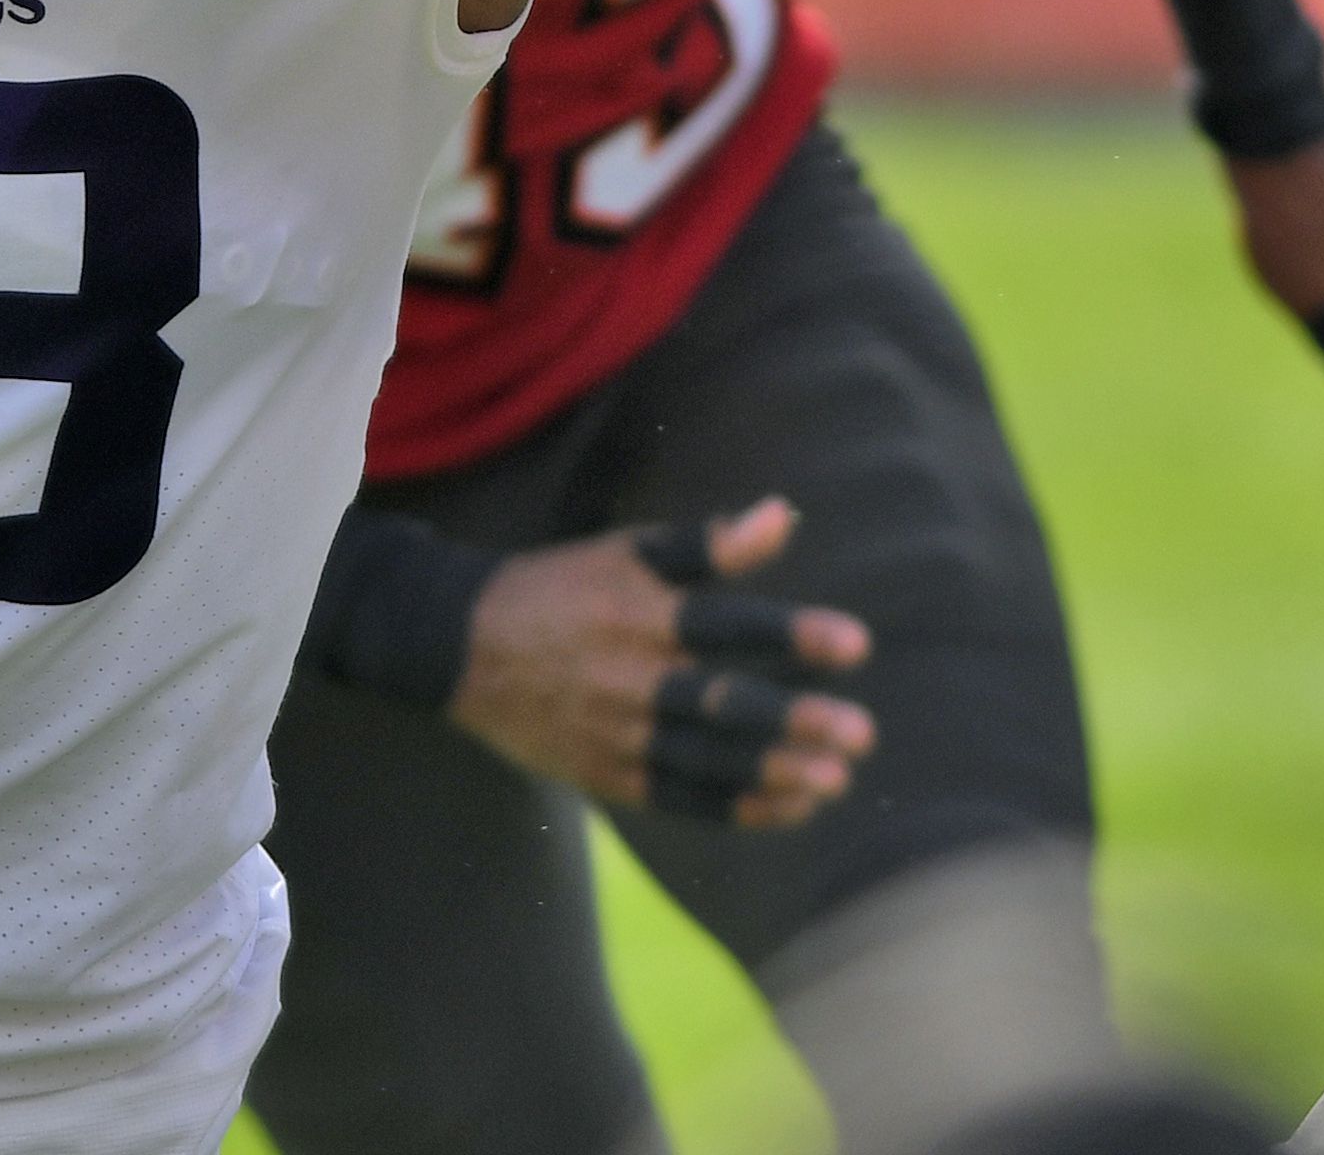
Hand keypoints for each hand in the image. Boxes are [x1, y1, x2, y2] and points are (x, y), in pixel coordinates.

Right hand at [450, 498, 876, 826]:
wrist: (462, 647)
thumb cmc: (562, 587)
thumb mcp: (628, 551)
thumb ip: (709, 543)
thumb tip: (783, 515)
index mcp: (637, 615)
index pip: (725, 626)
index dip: (791, 635)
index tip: (856, 643)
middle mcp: (628, 679)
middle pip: (719, 706)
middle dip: (793, 722)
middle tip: (861, 734)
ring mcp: (614, 736)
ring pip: (704, 763)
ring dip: (773, 774)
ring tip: (836, 781)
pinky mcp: (606, 777)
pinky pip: (679, 799)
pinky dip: (736, 808)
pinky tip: (792, 806)